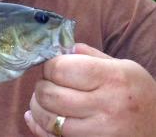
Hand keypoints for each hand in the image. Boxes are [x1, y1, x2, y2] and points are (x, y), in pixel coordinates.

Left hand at [24, 43, 155, 136]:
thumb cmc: (138, 95)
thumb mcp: (123, 68)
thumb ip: (91, 56)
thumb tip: (63, 48)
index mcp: (112, 78)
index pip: (60, 69)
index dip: (49, 67)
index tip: (52, 68)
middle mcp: (106, 106)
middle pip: (49, 94)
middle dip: (40, 86)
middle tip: (46, 85)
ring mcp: (99, 132)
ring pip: (48, 118)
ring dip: (38, 107)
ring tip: (44, 101)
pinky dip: (40, 127)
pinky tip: (41, 119)